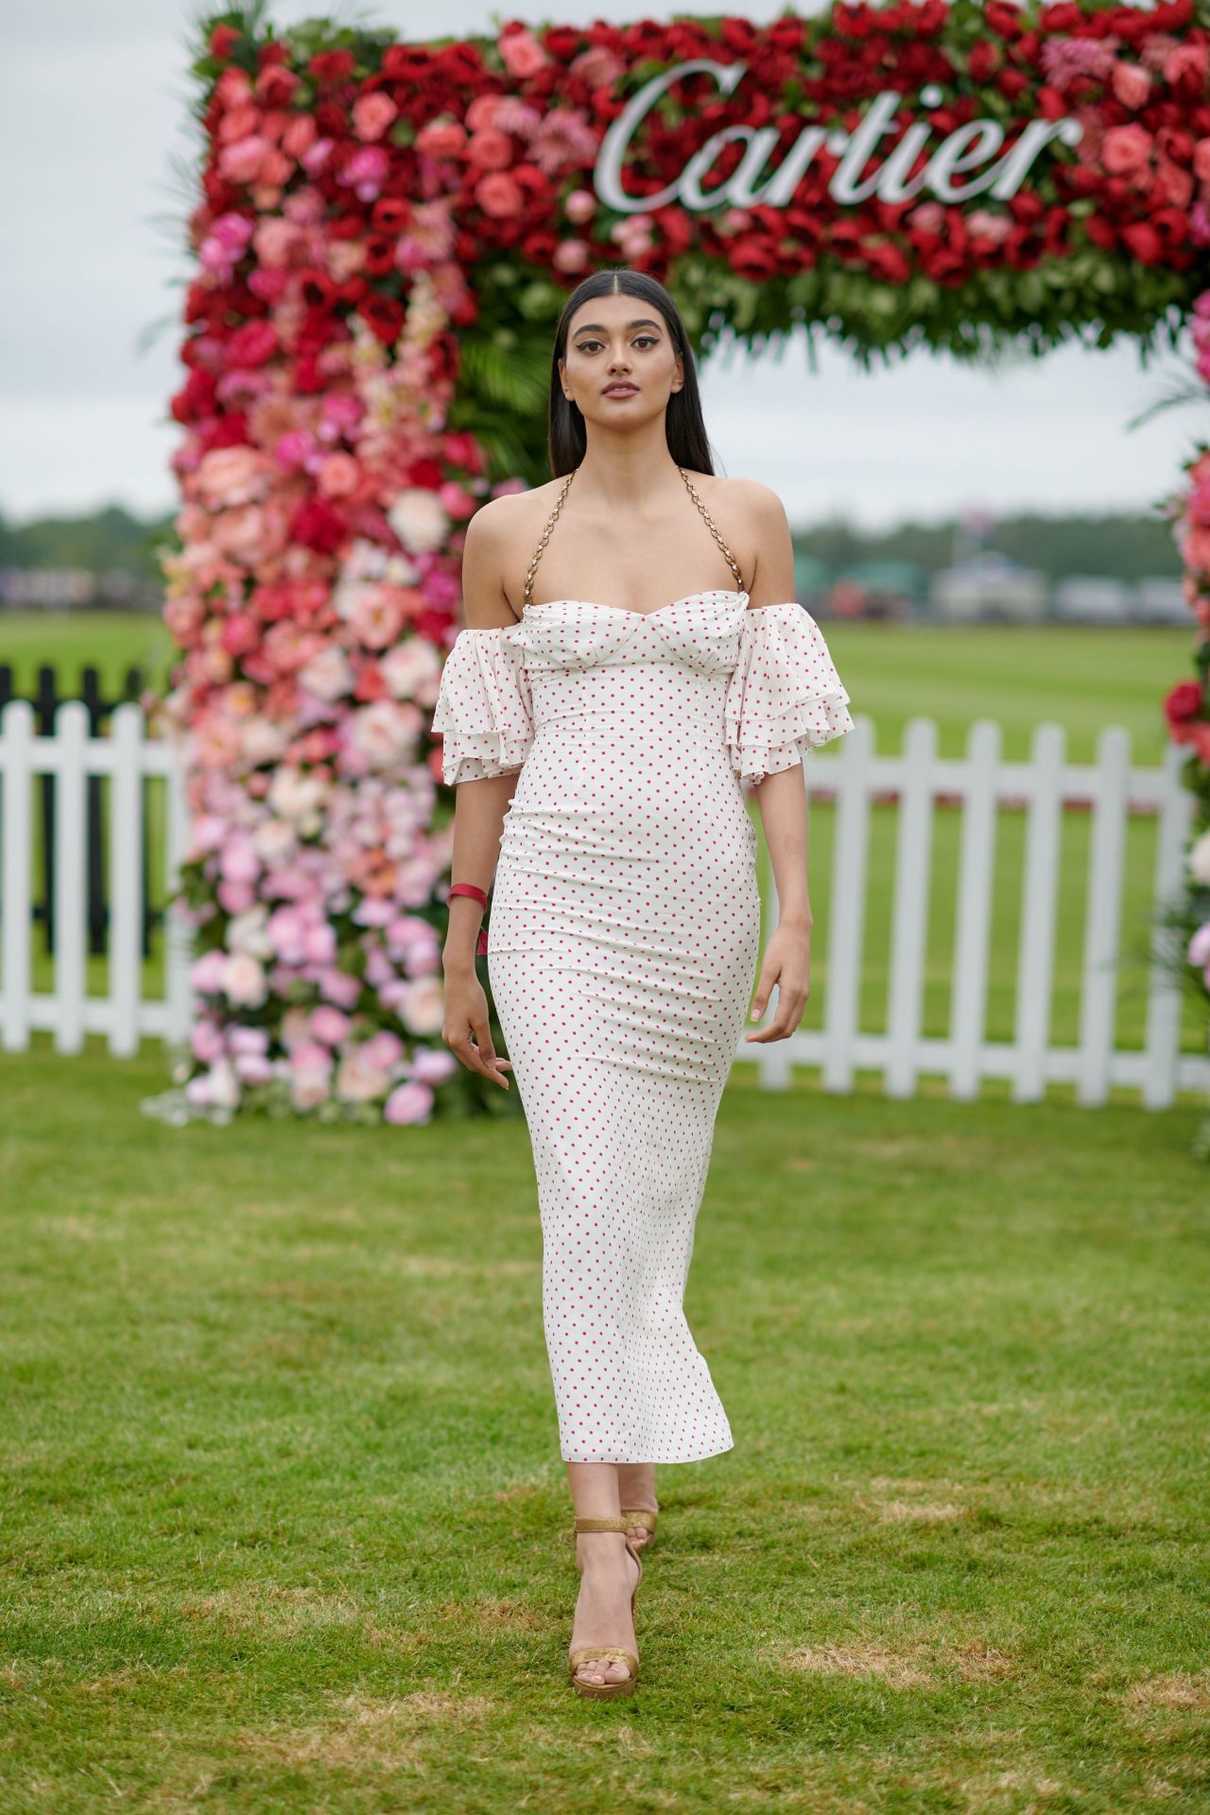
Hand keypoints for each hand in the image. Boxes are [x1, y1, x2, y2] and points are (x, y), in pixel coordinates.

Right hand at [442, 969, 512, 1088]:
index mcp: (456, 1041)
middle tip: (509, 1069)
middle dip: (490, 1068)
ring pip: (469, 1055)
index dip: (493, 1075)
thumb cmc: (471, 997)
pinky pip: (466, 1046)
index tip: (506, 1084)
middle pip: (472, 1063)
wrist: (458, 977)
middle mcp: (449, 1041)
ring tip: (503, 1061)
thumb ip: (486, 1046)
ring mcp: (449, 1035)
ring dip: (485, 1060)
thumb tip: (490, 1065)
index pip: (477, 1066)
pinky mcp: (451, 1029)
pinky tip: (489, 1051)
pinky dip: (478, 1051)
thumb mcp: (482, 1023)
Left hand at [745, 920, 810, 1042]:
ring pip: (793, 1024)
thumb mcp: (767, 969)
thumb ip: (762, 994)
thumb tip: (755, 1018)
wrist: (797, 932)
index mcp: (793, 992)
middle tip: (750, 1038)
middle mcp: (802, 997)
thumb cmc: (780, 947)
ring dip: (777, 1033)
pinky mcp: (803, 991)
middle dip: (770, 1038)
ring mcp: (804, 995)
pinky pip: (795, 1015)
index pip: (779, 1024)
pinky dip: (783, 1024)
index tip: (747, 1038)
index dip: (764, 1035)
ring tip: (758, 1032)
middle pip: (788, 1029)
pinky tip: (770, 1020)